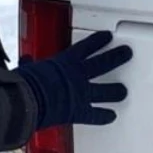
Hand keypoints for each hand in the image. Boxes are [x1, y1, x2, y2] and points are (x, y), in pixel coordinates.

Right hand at [13, 30, 131, 129]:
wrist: (28, 101)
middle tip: (127, 53)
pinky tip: (111, 116)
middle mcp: (78, 75)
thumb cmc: (26, 83)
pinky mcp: (80, 110)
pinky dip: (104, 116)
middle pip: (104, 63)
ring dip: (116, 90)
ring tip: (123, 91)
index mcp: (66, 61)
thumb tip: (26, 61)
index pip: (87, 46)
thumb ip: (32, 64)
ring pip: (105, 90)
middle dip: (117, 57)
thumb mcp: (29, 68)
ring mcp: (81, 93)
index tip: (108, 36)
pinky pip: (96, 114)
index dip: (99, 40)